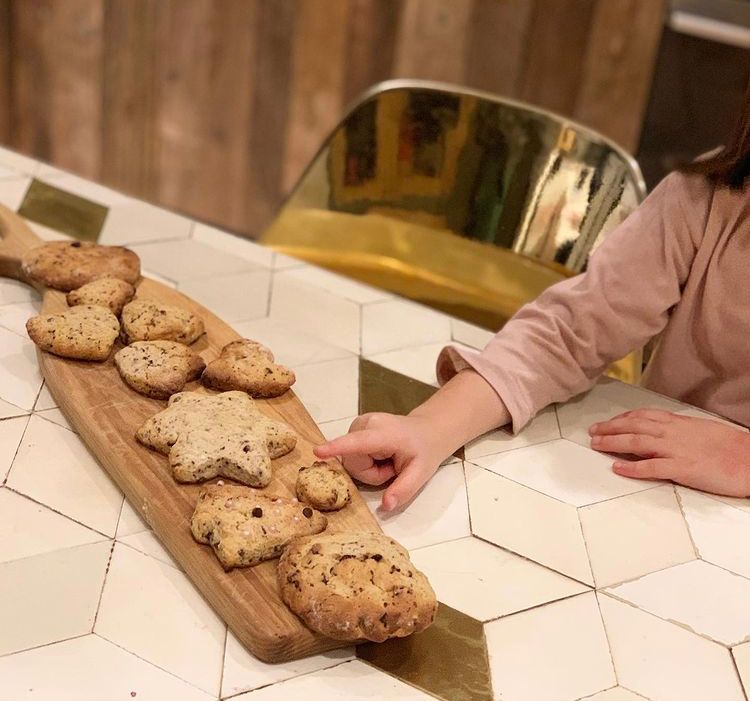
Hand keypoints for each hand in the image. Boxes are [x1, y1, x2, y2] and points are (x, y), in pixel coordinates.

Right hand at [314, 412, 451, 511]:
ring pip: (349, 460)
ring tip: (387, 460)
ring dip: (367, 468)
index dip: (337, 448)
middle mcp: (366, 423)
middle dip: (370, 473)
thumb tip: (385, 506)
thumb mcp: (421, 473)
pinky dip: (364, 460)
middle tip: (391, 468)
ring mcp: (359, 423)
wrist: (427, 430)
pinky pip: (350, 454)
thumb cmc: (425, 450)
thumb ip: (403, 490)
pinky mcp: (354, 427)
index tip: (318, 451)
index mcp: (385, 434)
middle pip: (352, 462)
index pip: (358, 443)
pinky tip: (380, 454)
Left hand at [589, 409, 749, 496]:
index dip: (622, 418)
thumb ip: (678, 430)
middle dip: (610, 428)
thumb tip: (660, 431)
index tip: (607, 422)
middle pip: (634, 426)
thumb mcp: (700, 430)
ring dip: (613, 443)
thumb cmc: (730, 446)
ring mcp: (676, 450)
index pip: (643, 416)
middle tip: (592, 432)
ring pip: (637, 442)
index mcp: (678, 423)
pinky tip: (618, 468)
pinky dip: (632, 467)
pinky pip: (652, 467)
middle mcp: (673, 433)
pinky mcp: (682, 469)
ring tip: (596, 445)